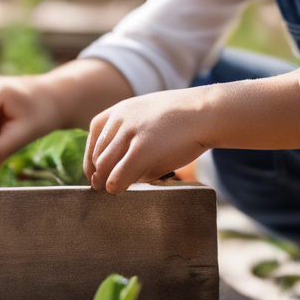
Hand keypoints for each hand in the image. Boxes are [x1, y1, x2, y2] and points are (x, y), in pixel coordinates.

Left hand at [84, 88, 210, 194]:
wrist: (207, 112)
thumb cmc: (184, 118)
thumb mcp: (150, 114)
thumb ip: (133, 132)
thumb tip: (122, 160)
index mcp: (121, 109)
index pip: (95, 134)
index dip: (92, 155)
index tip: (95, 170)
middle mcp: (121, 119)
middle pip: (98, 152)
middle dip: (97, 172)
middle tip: (100, 186)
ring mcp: (131, 134)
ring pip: (105, 165)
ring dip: (104, 180)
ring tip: (110, 190)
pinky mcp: (143, 150)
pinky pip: (119, 174)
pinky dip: (114, 185)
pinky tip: (117, 190)